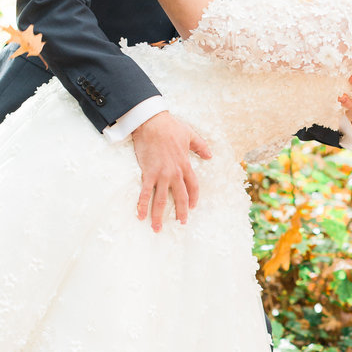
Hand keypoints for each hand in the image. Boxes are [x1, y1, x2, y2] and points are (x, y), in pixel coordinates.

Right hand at [131, 111, 211, 229]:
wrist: (152, 122)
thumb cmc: (171, 127)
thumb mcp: (190, 135)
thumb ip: (201, 146)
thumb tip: (210, 155)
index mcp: (185, 165)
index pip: (193, 186)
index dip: (193, 198)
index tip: (192, 207)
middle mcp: (175, 173)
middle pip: (180, 197)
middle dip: (180, 212)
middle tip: (180, 223)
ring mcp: (161, 175)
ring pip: (161, 200)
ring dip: (159, 215)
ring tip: (157, 228)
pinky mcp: (148, 173)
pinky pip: (145, 193)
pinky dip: (142, 205)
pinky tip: (141, 216)